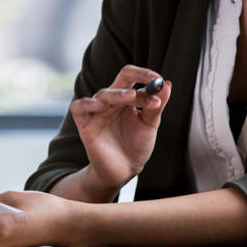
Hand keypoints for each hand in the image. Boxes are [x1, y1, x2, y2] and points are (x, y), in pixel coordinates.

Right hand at [70, 64, 172, 198]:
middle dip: (137, 77)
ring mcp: (98, 111)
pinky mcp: (85, 124)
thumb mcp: (150, 124)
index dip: (147, 75)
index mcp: (127, 97)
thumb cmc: (137, 144)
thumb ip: (157, 106)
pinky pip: (79, 107)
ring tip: (131, 96)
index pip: (133, 76)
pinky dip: (86, 103)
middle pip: (121, 79)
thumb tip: (168, 84)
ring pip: (104, 94)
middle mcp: (112, 100)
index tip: (160, 81)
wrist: (124, 170)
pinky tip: (98, 105)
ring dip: (118, 94)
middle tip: (153, 84)